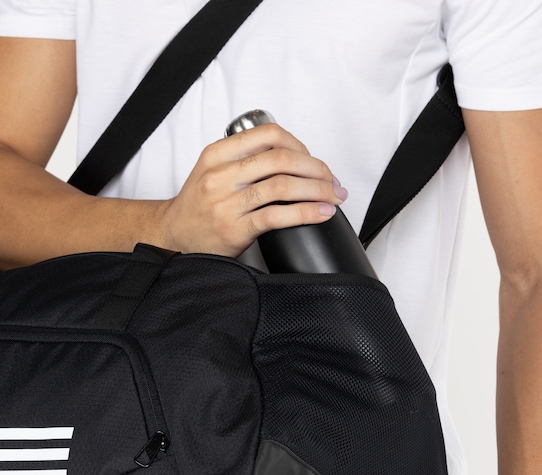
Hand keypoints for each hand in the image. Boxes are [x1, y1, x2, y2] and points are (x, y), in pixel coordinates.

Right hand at [157, 122, 346, 256]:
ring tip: (334, 198)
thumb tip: (294, 158)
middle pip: (281, 159)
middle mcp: (221, 175)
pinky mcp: (234, 229)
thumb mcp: (213, 170)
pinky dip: (306, 213)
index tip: (315, 162)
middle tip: (333, 182)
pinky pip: (277, 216)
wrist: (173, 236)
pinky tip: (321, 214)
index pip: (268, 135)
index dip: (300, 146)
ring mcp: (226, 202)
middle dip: (317, 170)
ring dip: (317, 191)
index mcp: (217, 153)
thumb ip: (246, 159)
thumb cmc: (199, 206)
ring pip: (282, 186)